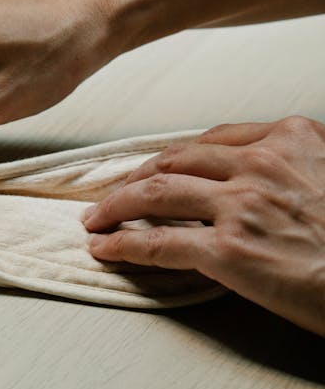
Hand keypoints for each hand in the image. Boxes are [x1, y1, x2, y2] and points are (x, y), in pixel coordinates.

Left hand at [83, 116, 324, 334]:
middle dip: (134, 176)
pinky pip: (156, 242)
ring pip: (154, 193)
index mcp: (293, 139)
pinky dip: (121, 245)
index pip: (213, 140)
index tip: (153, 168)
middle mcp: (262, 163)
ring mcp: (241, 204)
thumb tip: (257, 183)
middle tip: (111, 193)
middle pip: (174, 160)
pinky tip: (104, 248)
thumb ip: (294, 169)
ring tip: (95, 219)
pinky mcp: (227, 249)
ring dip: (114, 205)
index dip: (173, 156)